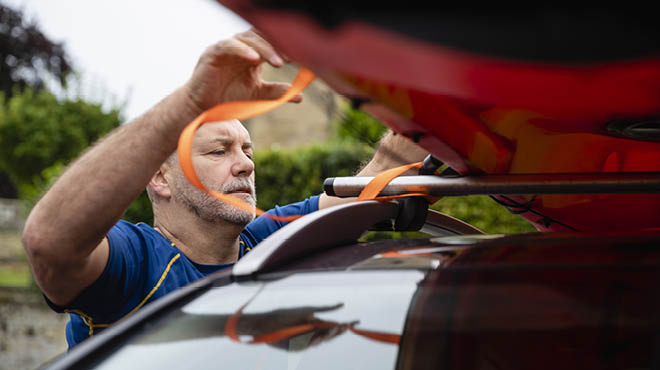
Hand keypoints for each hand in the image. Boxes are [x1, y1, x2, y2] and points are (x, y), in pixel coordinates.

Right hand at [183, 29, 302, 112]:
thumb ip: (277, 93)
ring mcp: (227, 48)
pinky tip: (254, 59)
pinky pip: (228, 45)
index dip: (285, 47)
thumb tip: (300, 96)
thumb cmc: (230, 99)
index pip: (271, 42)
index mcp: (253, 53)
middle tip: (291, 58)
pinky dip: (242, 50)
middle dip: (277, 46)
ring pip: (247, 39)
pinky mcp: (213, 53)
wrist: (204, 108)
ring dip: (265, 49)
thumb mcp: (258, 95)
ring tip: (278, 62)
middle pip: (261, 36)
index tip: (300, 58)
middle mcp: (241, 47)